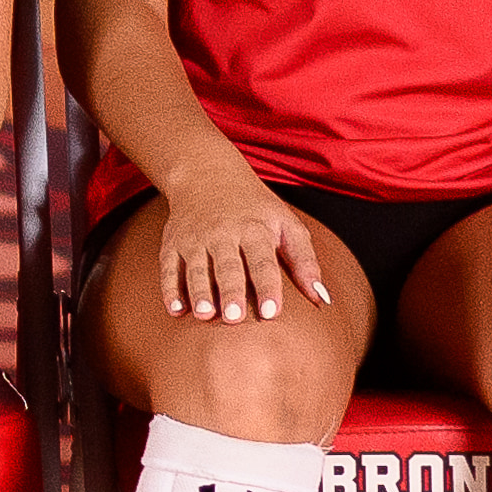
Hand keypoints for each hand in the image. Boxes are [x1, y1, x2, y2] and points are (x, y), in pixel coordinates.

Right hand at [145, 166, 337, 331]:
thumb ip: (305, 261)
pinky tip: (175, 310)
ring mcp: (195, 238)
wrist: (206, 173)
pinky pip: (169, 267)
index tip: (272, 312)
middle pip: (227, 266)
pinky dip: (170, 289)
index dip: (268, 286)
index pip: (262, 261)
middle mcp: (223, 233)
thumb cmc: (255, 207)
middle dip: (230, 291)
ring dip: (199, 292)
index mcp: (254, 229)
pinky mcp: (173, 243)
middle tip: (234, 318)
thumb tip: (323, 299)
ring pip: (197, 268)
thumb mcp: (286, 223)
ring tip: (205, 315)